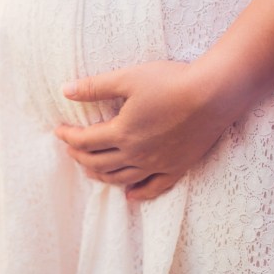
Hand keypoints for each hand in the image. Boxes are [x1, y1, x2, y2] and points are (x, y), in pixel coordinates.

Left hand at [54, 60, 241, 200]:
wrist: (213, 94)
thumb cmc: (171, 81)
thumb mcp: (128, 78)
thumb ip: (94, 87)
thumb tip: (65, 90)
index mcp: (122, 132)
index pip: (85, 141)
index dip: (69, 137)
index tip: (60, 131)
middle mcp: (137, 154)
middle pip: (99, 163)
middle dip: (80, 157)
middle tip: (71, 149)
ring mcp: (157, 164)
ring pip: (122, 178)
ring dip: (101, 175)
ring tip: (90, 170)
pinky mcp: (178, 167)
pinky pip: (154, 187)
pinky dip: (138, 193)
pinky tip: (129, 195)